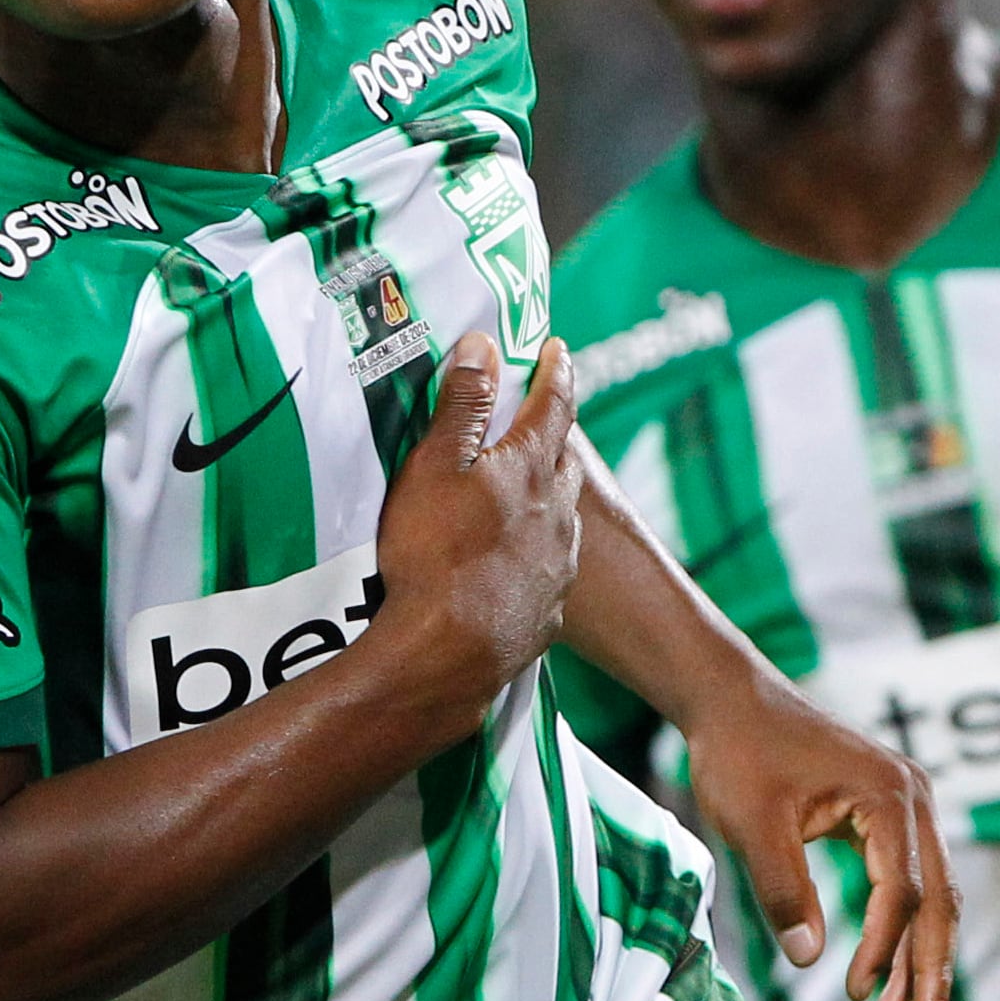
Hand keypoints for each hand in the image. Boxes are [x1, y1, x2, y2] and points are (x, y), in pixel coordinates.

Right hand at [372, 334, 582, 709]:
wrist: (447, 656)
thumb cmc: (434, 555)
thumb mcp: (435, 466)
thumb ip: (463, 404)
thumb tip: (483, 344)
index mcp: (530, 469)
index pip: (553, 404)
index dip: (555, 371)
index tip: (557, 348)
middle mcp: (557, 513)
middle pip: (564, 459)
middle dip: (554, 432)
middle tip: (541, 415)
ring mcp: (556, 566)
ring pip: (561, 515)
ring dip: (548, 495)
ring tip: (528, 489)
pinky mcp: (545, 612)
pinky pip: (548, 569)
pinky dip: (537, 552)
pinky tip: (517, 563)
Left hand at [684, 679, 956, 1000]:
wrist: (731, 699)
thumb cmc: (738, 754)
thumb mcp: (751, 824)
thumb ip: (782, 888)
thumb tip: (807, 957)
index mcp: (889, 796)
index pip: (903, 890)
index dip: (883, 948)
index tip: (854, 994)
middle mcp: (913, 796)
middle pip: (938, 897)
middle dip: (929, 967)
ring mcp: (907, 802)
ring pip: (930, 892)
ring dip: (919, 953)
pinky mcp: (888, 811)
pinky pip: (909, 876)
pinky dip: (903, 924)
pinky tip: (890, 968)